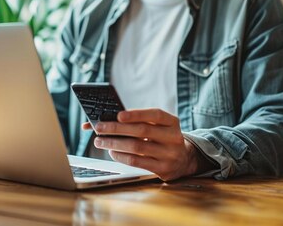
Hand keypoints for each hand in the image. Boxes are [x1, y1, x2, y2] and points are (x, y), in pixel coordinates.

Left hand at [84, 109, 200, 180]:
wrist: (183, 160)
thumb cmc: (162, 139)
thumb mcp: (158, 127)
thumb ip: (136, 121)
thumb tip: (104, 121)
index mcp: (172, 122)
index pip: (155, 115)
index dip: (136, 114)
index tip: (118, 115)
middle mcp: (173, 137)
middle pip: (142, 131)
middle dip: (117, 129)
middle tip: (99, 128)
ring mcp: (169, 154)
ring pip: (137, 147)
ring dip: (114, 143)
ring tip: (100, 141)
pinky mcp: (163, 169)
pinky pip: (137, 161)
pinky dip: (121, 156)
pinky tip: (112, 152)